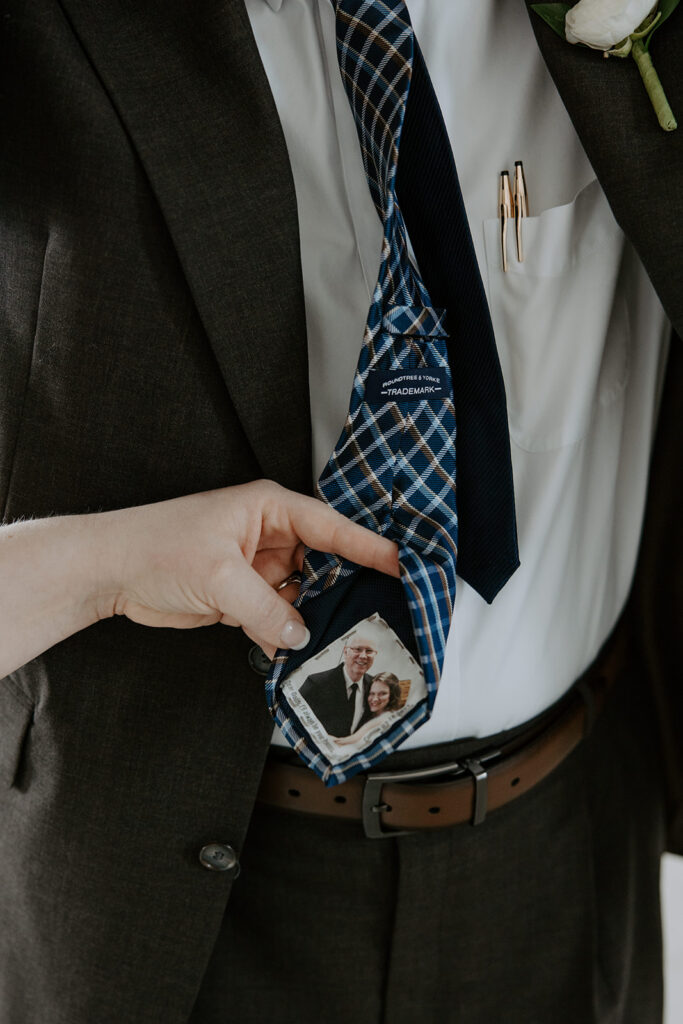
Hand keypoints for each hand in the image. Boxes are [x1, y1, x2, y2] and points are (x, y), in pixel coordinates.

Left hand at [99, 480, 398, 656]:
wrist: (111, 572)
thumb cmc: (155, 546)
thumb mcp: (220, 576)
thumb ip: (266, 608)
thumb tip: (300, 634)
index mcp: (269, 509)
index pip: (332, 527)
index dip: (369, 547)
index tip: (400, 564)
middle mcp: (267, 535)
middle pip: (322, 563)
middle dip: (343, 589)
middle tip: (375, 613)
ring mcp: (256, 567)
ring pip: (302, 595)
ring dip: (312, 618)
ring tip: (336, 640)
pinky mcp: (242, 596)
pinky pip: (277, 616)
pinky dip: (284, 634)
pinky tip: (292, 650)